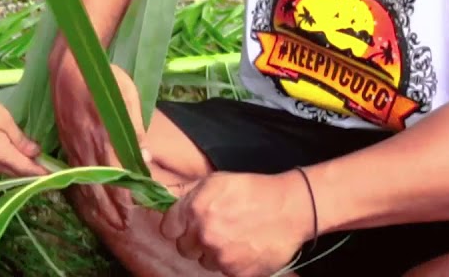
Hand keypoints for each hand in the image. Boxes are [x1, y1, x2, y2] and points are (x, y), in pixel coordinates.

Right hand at [0, 98, 48, 177]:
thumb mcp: (4, 120)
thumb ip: (20, 139)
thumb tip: (36, 153)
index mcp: (2, 155)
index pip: (28, 170)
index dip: (44, 173)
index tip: (60, 175)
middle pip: (21, 174)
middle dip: (37, 172)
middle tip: (55, 167)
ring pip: (12, 172)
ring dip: (26, 169)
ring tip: (43, 162)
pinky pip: (4, 168)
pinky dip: (16, 165)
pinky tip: (24, 157)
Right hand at [51, 59, 147, 230]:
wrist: (70, 67)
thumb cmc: (104, 79)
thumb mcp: (127, 97)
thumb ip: (135, 130)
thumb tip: (144, 158)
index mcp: (104, 134)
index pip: (116, 174)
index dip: (124, 195)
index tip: (134, 211)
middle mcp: (86, 144)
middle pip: (99, 184)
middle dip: (110, 207)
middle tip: (122, 226)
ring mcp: (74, 144)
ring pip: (84, 181)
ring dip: (96, 203)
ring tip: (107, 221)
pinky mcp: (66, 141)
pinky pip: (73, 171)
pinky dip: (80, 189)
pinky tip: (87, 199)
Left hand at [159, 171, 313, 276]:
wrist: (290, 209)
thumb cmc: (252, 190)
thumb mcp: (215, 181)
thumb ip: (185, 192)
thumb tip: (159, 194)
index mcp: (195, 209)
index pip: (168, 229)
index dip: (178, 226)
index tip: (188, 224)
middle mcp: (204, 234)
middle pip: (184, 248)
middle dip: (196, 240)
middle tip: (216, 229)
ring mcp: (221, 256)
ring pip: (204, 261)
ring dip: (214, 252)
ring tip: (234, 236)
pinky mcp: (237, 273)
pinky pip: (224, 272)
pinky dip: (232, 263)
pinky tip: (245, 247)